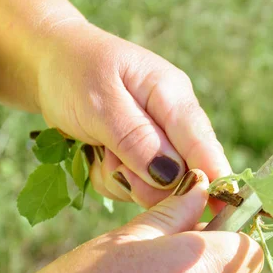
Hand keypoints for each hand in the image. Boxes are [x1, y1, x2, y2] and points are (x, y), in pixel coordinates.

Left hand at [36, 21, 231, 208]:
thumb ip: (138, 140)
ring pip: (156, 186)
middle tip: (109, 161)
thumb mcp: (101, 103)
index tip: (224, 208)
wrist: (47, 64)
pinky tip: (94, 155)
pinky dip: (111, 179)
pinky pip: (134, 187)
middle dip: (145, 180)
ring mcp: (157, 143)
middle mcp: (173, 123)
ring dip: (122, 179)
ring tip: (97, 150)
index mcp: (173, 96)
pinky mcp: (140, 159)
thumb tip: (176, 177)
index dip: (217, 178)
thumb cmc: (75, 72)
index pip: (203, 143)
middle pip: (183, 174)